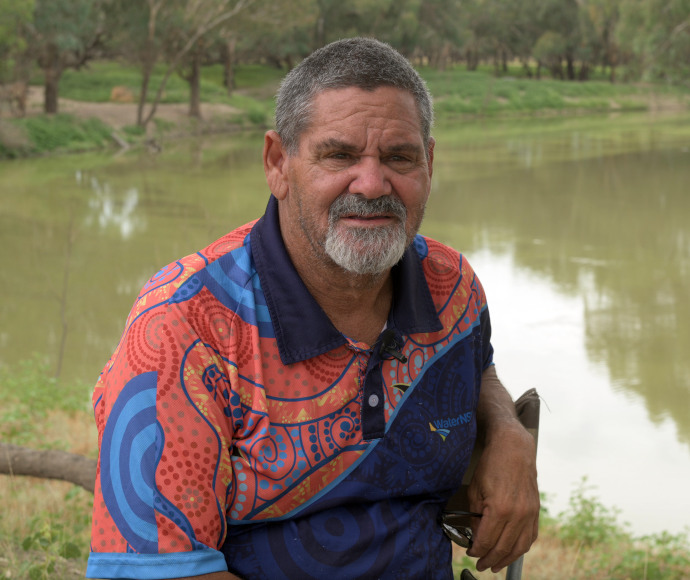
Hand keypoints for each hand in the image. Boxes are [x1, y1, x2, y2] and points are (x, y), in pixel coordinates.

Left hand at [466, 419, 538, 571]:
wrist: (513, 449)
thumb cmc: (492, 465)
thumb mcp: (475, 489)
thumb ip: (475, 516)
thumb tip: (476, 535)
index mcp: (500, 509)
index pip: (486, 540)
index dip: (476, 551)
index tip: (470, 554)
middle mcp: (518, 515)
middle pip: (503, 547)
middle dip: (489, 559)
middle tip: (480, 565)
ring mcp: (530, 514)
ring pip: (519, 547)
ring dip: (507, 559)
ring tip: (495, 565)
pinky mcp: (536, 511)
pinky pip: (530, 536)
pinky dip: (521, 548)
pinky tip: (512, 551)